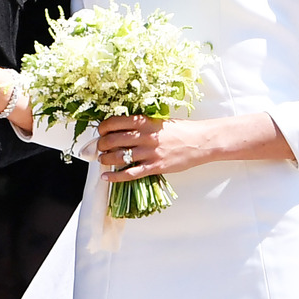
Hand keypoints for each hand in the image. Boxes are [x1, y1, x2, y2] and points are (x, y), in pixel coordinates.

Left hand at [98, 111, 294, 181]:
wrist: (200, 141)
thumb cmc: (180, 130)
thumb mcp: (159, 121)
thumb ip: (142, 124)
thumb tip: (123, 128)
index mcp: (145, 121)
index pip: (116, 122)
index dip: (103, 127)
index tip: (100, 131)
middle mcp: (144, 136)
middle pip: (113, 139)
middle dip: (101, 144)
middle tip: (98, 147)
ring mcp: (149, 152)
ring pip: (118, 156)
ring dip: (105, 159)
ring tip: (101, 160)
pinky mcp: (154, 167)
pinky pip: (130, 173)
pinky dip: (115, 176)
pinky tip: (106, 177)